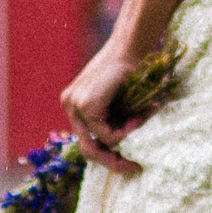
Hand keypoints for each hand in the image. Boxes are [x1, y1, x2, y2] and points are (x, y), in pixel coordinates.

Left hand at [61, 39, 157, 176]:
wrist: (131, 46)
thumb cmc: (131, 69)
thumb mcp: (116, 98)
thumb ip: (111, 118)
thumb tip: (119, 150)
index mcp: (73, 104)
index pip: (86, 140)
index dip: (106, 155)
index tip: (127, 163)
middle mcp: (69, 104)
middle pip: (86, 148)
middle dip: (111, 161)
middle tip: (132, 166)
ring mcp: (74, 104)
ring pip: (97, 142)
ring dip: (124, 139)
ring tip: (142, 121)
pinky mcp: (85, 105)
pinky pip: (106, 134)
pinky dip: (125, 131)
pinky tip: (138, 116)